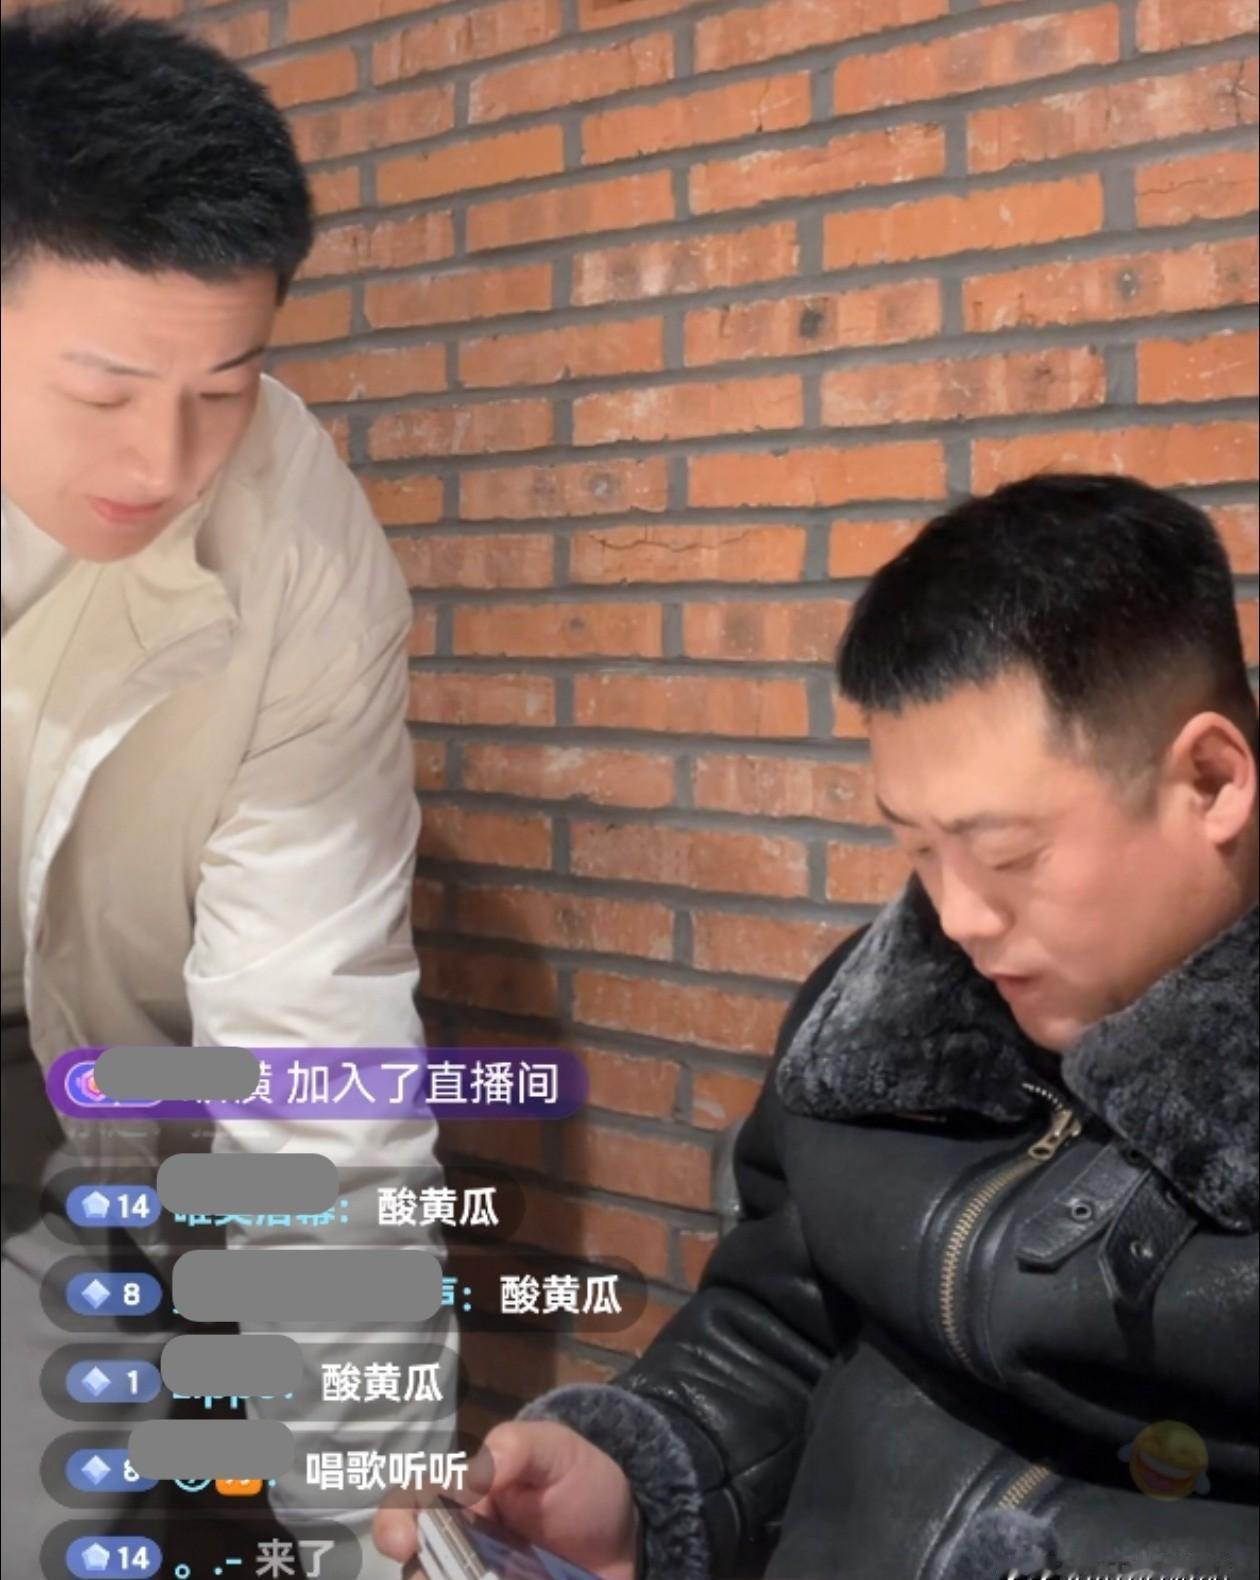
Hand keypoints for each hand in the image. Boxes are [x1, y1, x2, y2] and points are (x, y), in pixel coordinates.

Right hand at [373, 1419, 640, 1579]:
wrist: (626, 1537)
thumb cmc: (581, 1484)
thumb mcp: (557, 1451)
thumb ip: (518, 1447)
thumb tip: (475, 1471)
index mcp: (464, 1502)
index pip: (413, 1507)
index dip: (398, 1521)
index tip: (403, 1537)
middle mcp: (461, 1551)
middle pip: (419, 1566)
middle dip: (421, 1572)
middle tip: (438, 1578)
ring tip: (488, 1578)